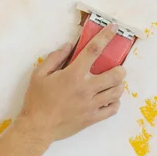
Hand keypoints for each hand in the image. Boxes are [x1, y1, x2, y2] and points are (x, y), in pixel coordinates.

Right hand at [18, 24, 125, 142]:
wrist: (37, 127)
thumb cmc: (36, 100)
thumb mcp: (39, 74)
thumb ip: (55, 58)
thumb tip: (69, 46)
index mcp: (73, 75)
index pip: (94, 50)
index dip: (106, 36)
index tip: (114, 28)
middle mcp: (86, 89)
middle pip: (115, 74)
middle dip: (120, 68)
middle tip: (116, 68)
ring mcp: (92, 105)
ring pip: (117, 91)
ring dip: (118, 85)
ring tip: (113, 83)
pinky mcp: (93, 118)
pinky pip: (113, 109)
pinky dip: (115, 102)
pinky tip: (108, 99)